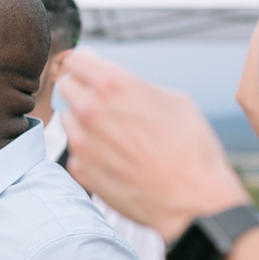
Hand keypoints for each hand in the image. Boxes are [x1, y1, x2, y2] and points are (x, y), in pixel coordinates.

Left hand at [58, 50, 249, 242]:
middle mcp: (90, 110)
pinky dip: (90, 151)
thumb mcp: (173, 100)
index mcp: (113, 85)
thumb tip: (122, 87)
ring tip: (113, 133)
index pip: (77, 59)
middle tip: (103, 102)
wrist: (192, 200)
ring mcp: (81, 143)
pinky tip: (115, 159)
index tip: (93, 72)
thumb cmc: (192, 149)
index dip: (87, 65)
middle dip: (81, 89)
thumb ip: (137, 87)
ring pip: (67, 118)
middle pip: (66, 86)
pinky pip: (76, 150)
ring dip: (82, 121)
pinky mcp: (80, 170)